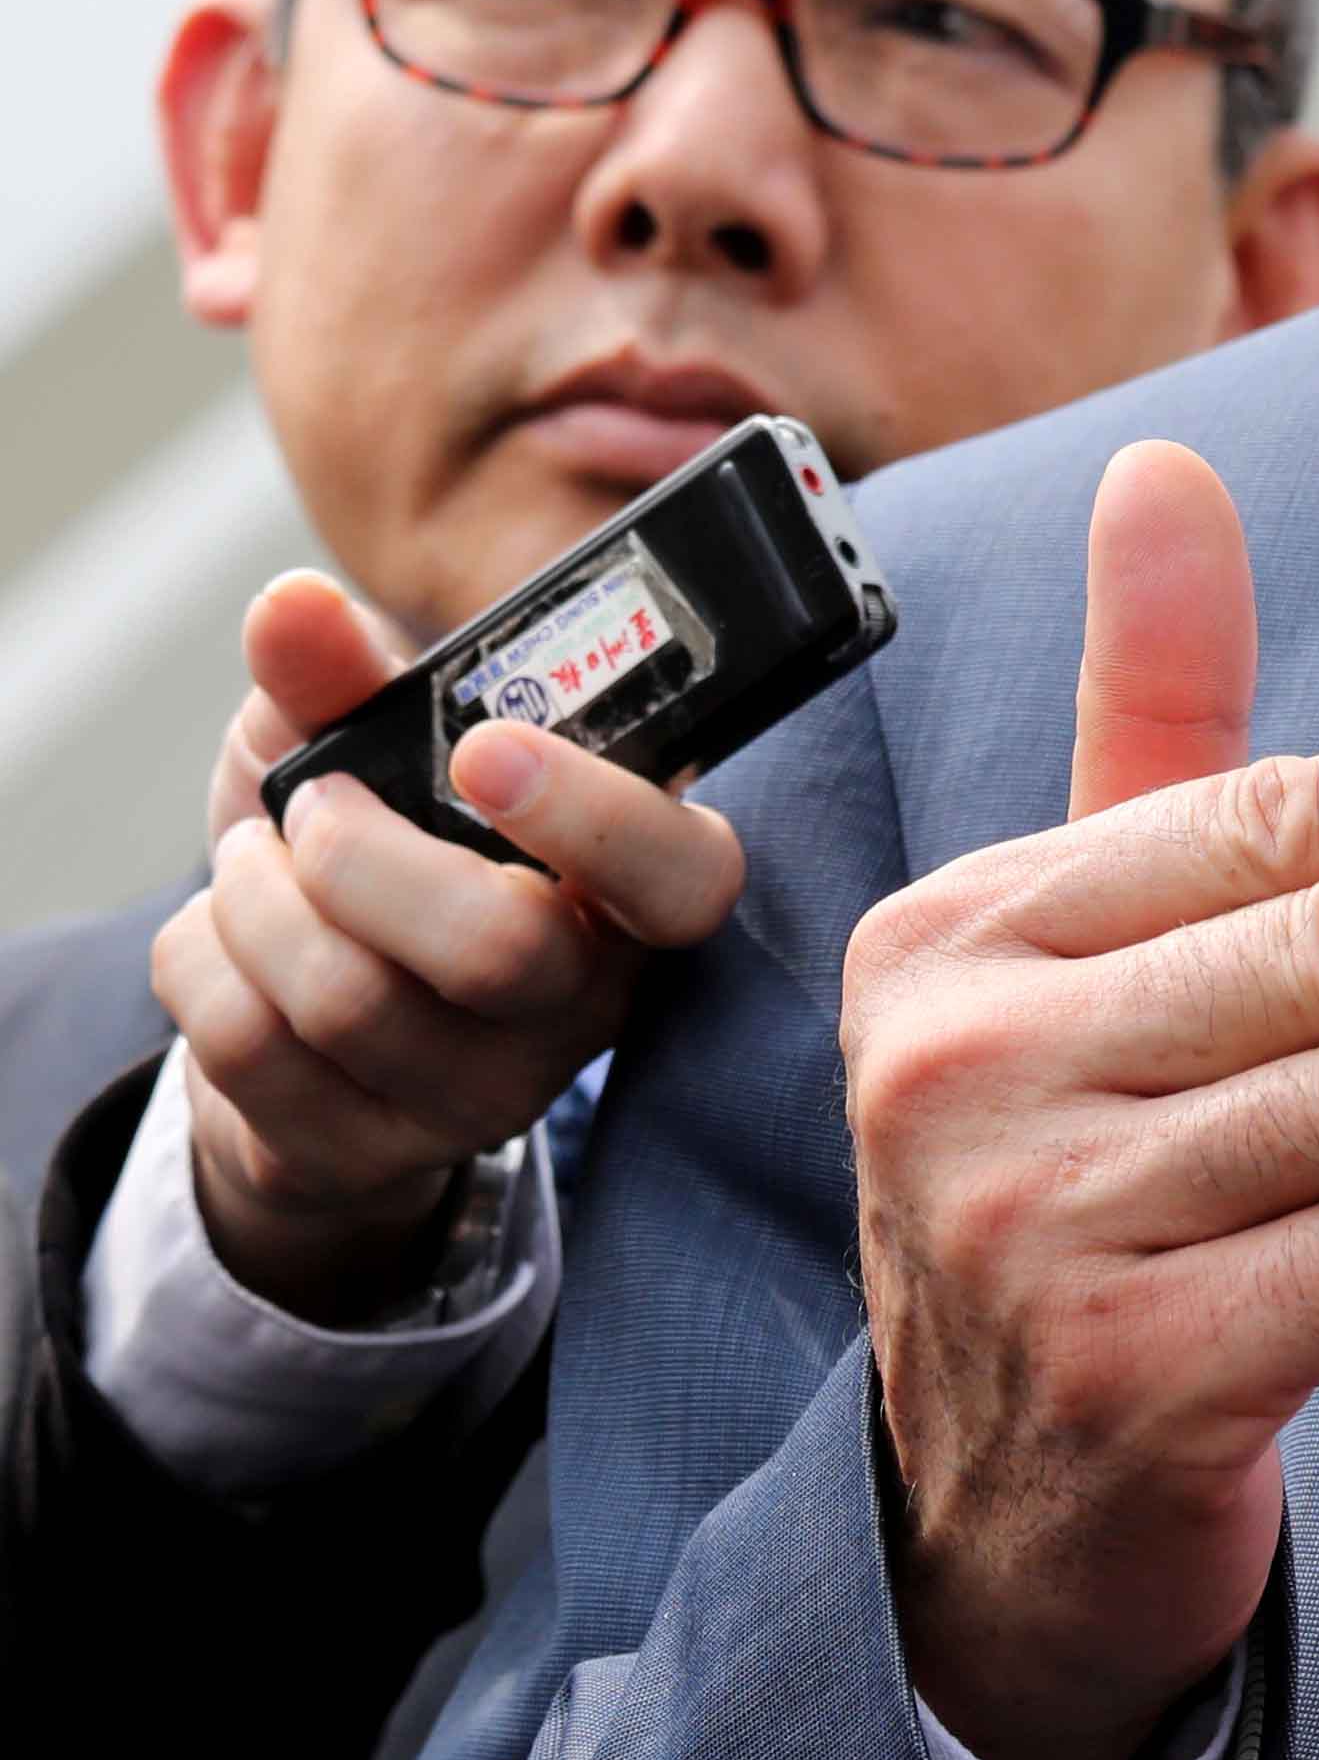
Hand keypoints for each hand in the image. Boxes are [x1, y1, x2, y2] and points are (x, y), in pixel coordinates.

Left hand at [151, 567, 751, 1322]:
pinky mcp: (369, 1152)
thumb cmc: (377, 851)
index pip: (679, 875)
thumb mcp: (367, 749)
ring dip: (254, 899)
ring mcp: (483, 1093)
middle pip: (493, 948)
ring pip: (349, 1001)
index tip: (484, 750)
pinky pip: (250, 1050)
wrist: (300, 1020)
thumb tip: (290, 607)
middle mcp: (585, 1001)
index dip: (593, 816)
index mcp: (632, 885)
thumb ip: (343, 673)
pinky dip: (198, 962)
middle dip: (357, 854)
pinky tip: (224, 938)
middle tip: (312, 803)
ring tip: (254, 859)